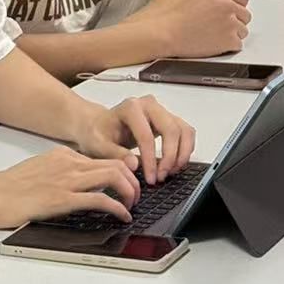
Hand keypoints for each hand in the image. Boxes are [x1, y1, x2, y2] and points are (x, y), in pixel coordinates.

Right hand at [0, 147, 140, 229]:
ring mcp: (67, 179)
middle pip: (116, 163)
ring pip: (114, 176)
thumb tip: (79, 185)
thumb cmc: (9, 187)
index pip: (104, 158)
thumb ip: (61, 172)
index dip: (123, 170)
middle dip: (133, 179)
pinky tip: (122, 216)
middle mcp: (69, 163)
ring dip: (130, 191)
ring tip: (133, 205)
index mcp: (64, 155)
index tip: (129, 183)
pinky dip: (117, 207)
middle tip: (137, 196)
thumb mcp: (41, 170)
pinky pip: (100, 199)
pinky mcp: (63, 198)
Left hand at [73, 96, 196, 184]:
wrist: (99, 125)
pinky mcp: (168, 119)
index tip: (150, 178)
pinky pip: (186, 132)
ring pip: (183, 129)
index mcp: (131, 108)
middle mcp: (149, 105)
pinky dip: (186, 149)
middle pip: (170, 129)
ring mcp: (161, 110)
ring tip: (170, 172)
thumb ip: (115, 154)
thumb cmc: (97, 133)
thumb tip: (134, 164)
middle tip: (162, 177)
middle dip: (170, 157)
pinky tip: (176, 165)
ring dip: (182, 153)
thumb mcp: (98, 145)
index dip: (150, 159)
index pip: (146, 135)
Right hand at [156, 0, 251, 56]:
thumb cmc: (178, 19)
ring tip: (216, 37)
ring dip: (233, 36)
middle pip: (246, 16)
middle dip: (237, 23)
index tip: (234, 14)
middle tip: (223, 29)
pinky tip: (217, 45)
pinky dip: (230, 47)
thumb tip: (231, 5)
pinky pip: (238, 45)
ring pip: (243, 31)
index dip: (238, 8)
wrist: (168, 33)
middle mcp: (228, 6)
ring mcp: (231, 23)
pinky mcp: (229, 40)